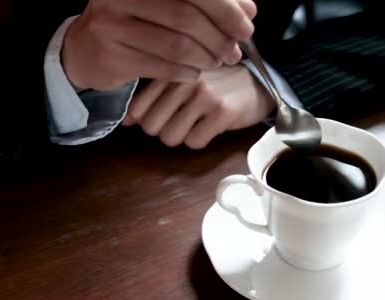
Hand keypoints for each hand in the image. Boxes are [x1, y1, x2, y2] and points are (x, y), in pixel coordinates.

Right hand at [61, 0, 256, 90]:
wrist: (84, 51)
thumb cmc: (132, 23)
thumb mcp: (162, 5)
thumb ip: (204, 3)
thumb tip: (248, 10)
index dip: (225, 6)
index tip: (247, 24)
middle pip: (185, 16)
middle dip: (219, 36)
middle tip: (234, 51)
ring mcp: (111, 27)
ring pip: (176, 45)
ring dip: (206, 57)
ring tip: (217, 62)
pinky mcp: (112, 58)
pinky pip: (163, 67)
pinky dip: (187, 72)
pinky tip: (195, 72)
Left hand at [123, 65, 275, 148]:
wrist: (257, 83)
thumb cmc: (215, 84)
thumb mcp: (182, 81)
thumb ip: (153, 97)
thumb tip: (127, 121)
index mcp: (171, 71)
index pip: (137, 109)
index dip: (145, 121)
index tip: (161, 117)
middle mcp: (185, 80)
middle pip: (151, 127)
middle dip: (163, 131)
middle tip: (181, 122)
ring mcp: (204, 96)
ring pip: (170, 137)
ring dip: (181, 138)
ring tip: (195, 124)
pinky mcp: (222, 112)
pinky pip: (194, 142)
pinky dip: (200, 141)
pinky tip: (209, 127)